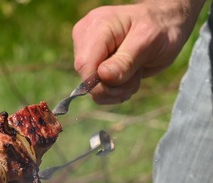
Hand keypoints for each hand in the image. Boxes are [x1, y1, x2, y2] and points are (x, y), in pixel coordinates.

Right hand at [72, 1, 204, 103]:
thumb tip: (103, 76)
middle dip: (113, 86)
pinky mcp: (91, 63)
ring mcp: (86, 51)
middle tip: (136, 76)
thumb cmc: (161, 28)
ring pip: (91, 87)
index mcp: (97, 26)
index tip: (128, 80)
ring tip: (134, 74)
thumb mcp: (149, 41)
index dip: (102, 82)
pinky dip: (113, 91)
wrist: (165, 25)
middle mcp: (85, 37)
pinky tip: (127, 77)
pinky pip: (95, 89)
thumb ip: (126, 60)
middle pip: (86, 77)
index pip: (85, 64)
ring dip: (116, 90)